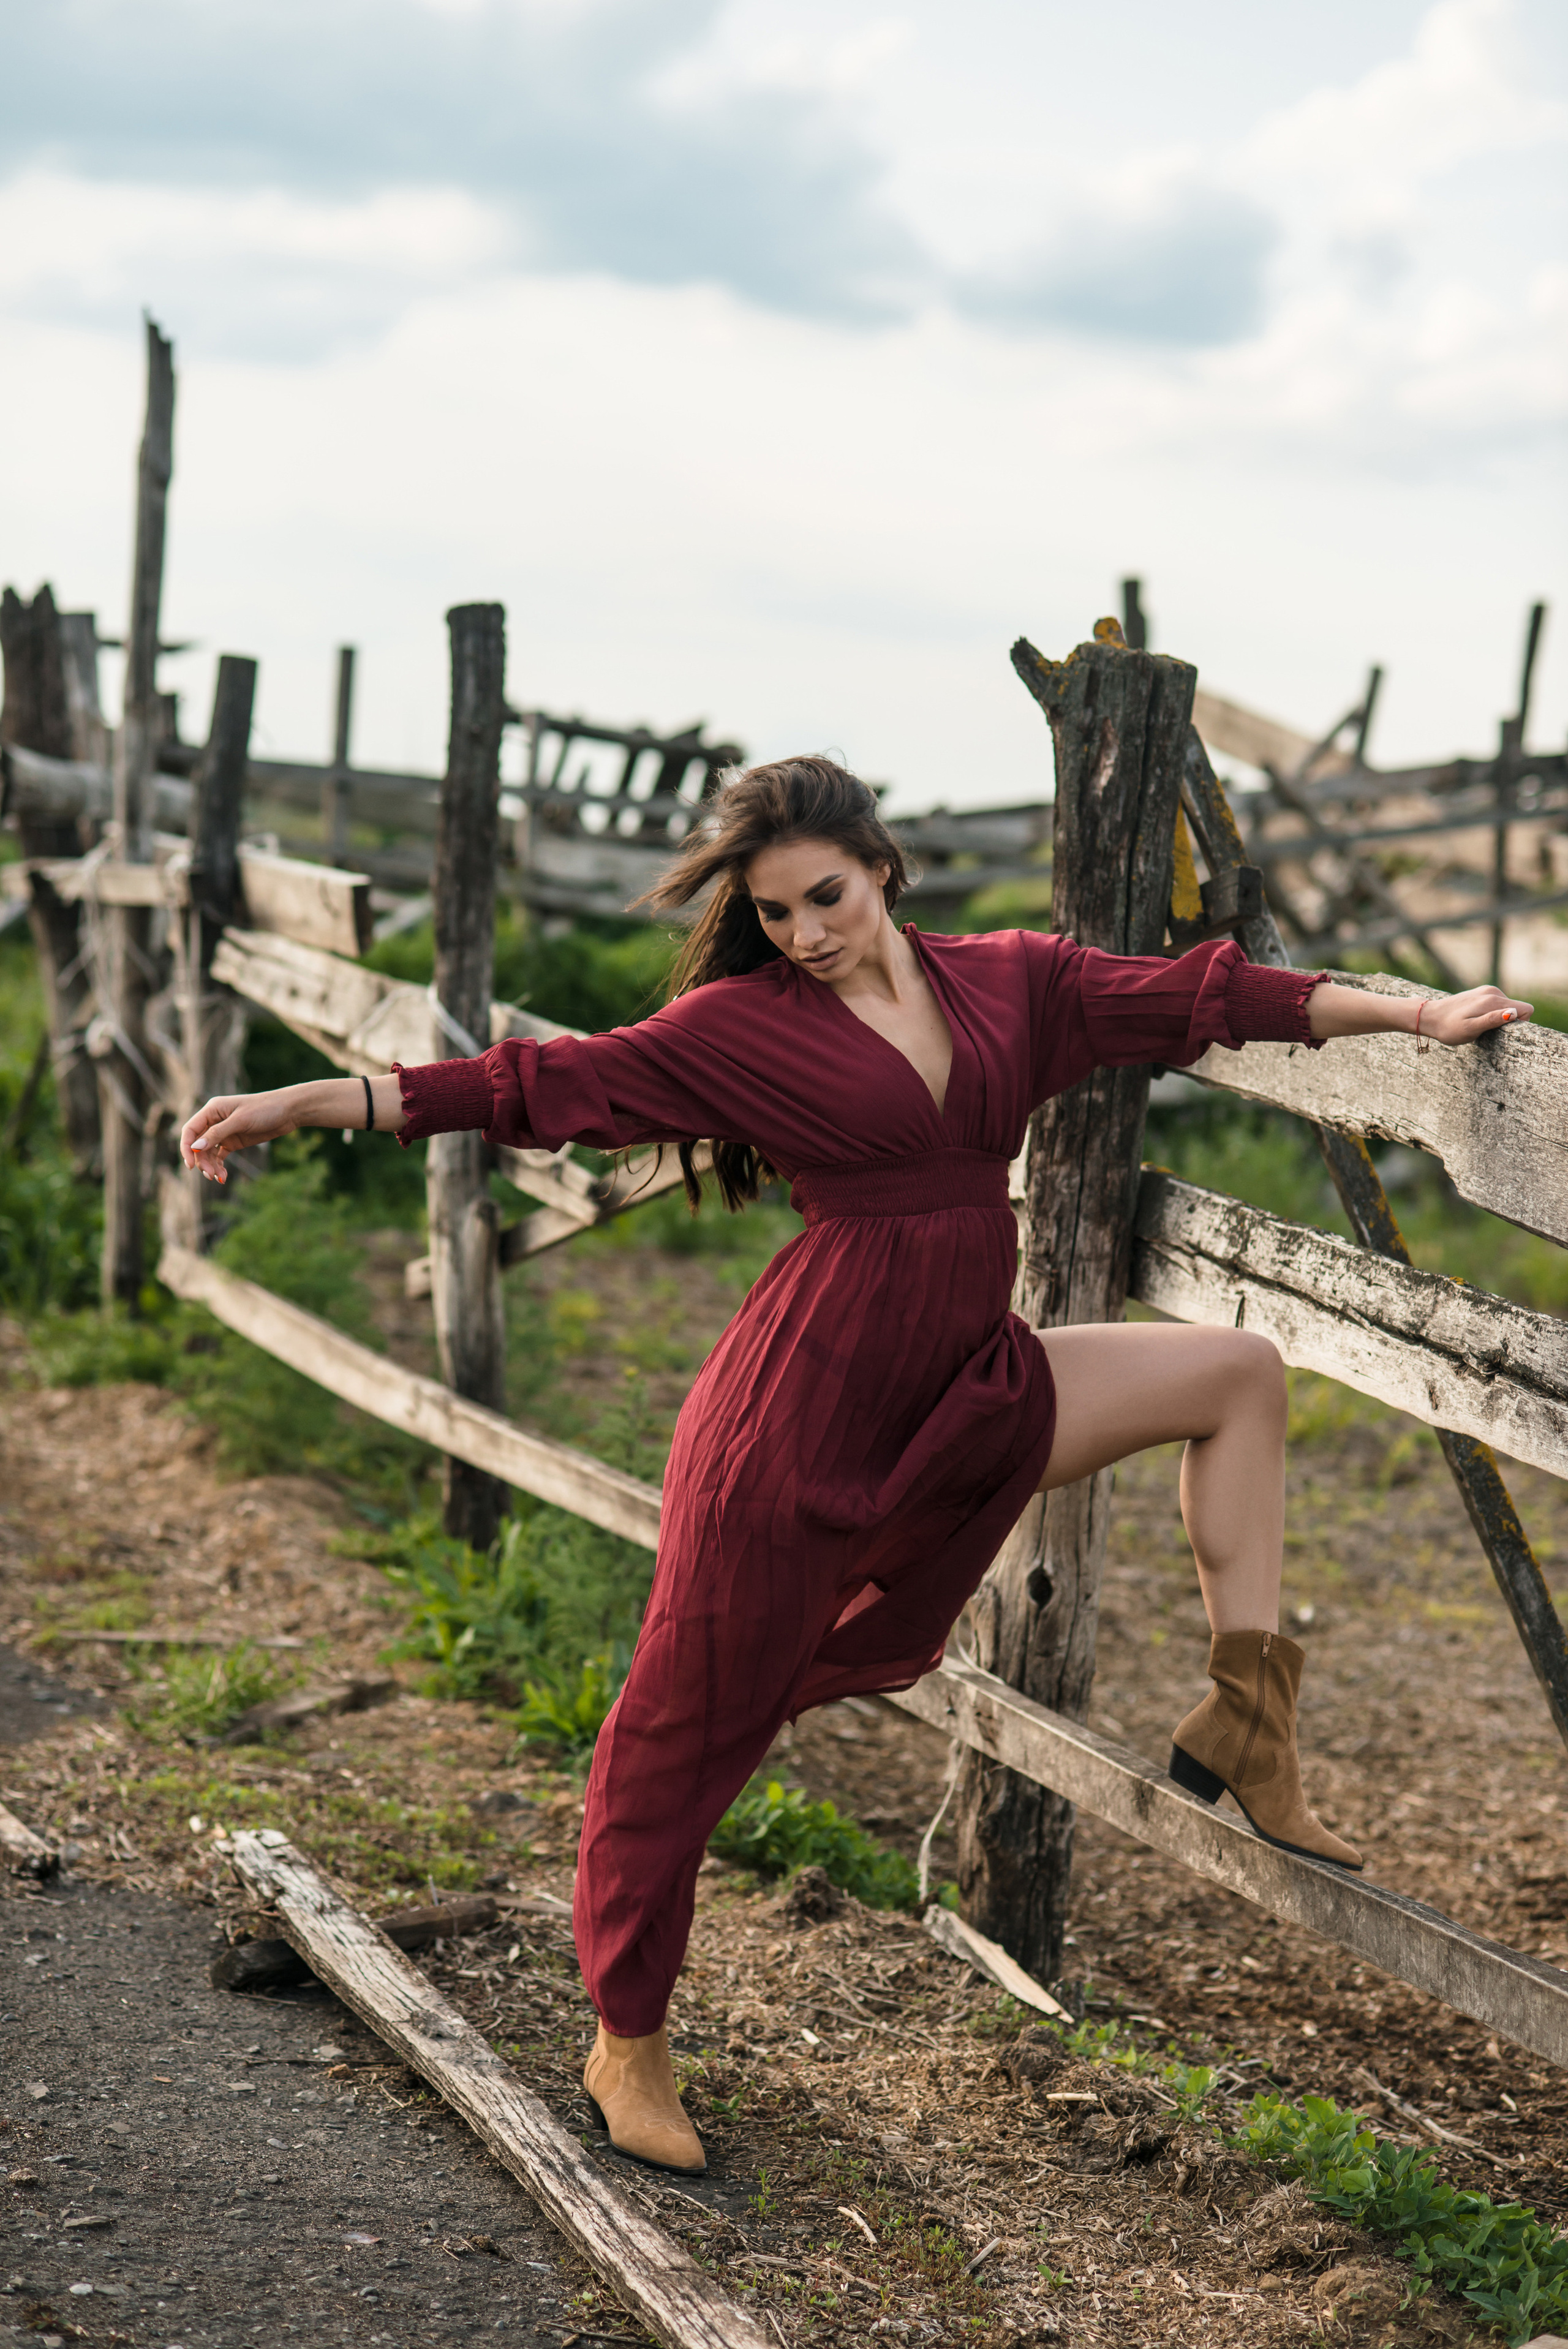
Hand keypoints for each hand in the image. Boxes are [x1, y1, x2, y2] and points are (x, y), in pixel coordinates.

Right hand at [180, 1088, 304, 1182]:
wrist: (288, 1111)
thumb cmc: (264, 1109)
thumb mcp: (240, 1121)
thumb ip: (217, 1134)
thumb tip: (195, 1148)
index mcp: (212, 1110)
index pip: (190, 1130)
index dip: (186, 1148)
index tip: (190, 1165)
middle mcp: (214, 1121)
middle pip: (198, 1145)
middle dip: (202, 1161)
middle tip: (210, 1175)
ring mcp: (224, 1132)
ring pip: (208, 1153)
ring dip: (210, 1166)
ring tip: (218, 1178)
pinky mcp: (233, 1141)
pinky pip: (220, 1156)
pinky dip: (219, 1166)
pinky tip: (223, 1177)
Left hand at [1420, 986, 1532, 1046]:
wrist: (1429, 1017)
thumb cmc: (1448, 1028)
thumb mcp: (1470, 1029)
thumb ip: (1492, 1020)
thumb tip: (1512, 1013)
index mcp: (1493, 1000)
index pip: (1526, 1009)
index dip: (1520, 1023)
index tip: (1503, 1032)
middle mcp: (1492, 992)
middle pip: (1517, 1008)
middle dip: (1509, 1022)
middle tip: (1487, 1030)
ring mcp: (1487, 991)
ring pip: (1507, 1007)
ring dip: (1499, 1018)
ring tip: (1479, 1025)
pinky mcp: (1481, 993)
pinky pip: (1498, 1004)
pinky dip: (1492, 1014)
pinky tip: (1476, 1019)